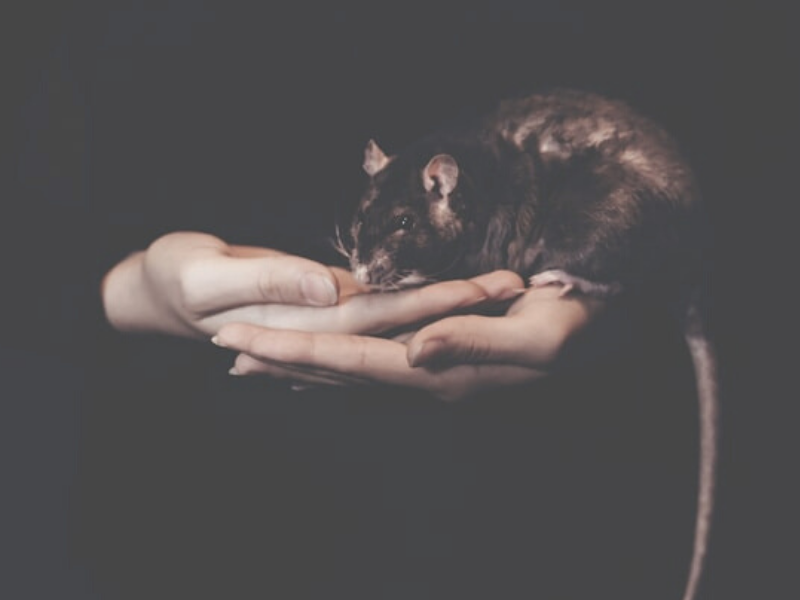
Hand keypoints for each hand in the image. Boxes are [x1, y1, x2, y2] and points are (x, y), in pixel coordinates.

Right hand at [101, 231, 515, 339]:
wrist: (147, 286)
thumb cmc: (167, 276)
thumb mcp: (206, 275)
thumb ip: (270, 282)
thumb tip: (331, 287)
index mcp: (302, 323)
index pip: (384, 316)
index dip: (436, 303)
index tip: (486, 288)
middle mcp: (325, 329)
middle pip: (405, 321)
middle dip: (459, 305)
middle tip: (517, 282)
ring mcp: (326, 319)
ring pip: (397, 317)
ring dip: (444, 306)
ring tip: (499, 288)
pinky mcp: (321, 303)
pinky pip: (376, 308)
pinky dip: (407, 304)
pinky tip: (437, 303)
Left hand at [213, 276, 606, 400]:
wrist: (599, 322)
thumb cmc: (575, 324)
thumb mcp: (535, 335)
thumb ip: (471, 344)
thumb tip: (412, 352)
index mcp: (442, 372)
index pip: (351, 362)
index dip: (294, 351)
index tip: (240, 340)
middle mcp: (428, 379)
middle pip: (338, 372)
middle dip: (280, 359)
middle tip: (224, 348)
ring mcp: (432, 373)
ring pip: (349, 371)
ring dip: (299, 364)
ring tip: (253, 358)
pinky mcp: (438, 359)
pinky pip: (372, 364)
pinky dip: (335, 360)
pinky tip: (318, 361)